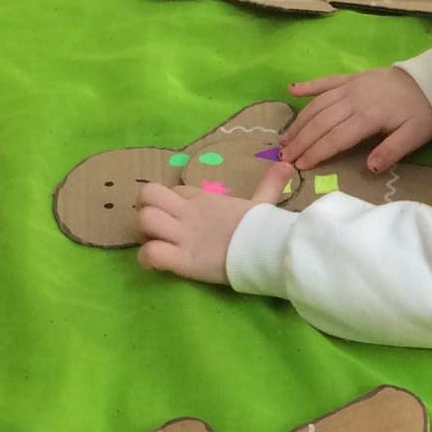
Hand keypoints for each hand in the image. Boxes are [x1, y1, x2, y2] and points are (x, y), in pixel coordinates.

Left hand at [136, 164, 293, 284]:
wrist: (269, 248)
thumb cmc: (263, 227)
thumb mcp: (262, 202)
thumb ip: (269, 185)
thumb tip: (286, 166)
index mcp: (204, 198)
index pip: (172, 191)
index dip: (169, 204)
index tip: (178, 218)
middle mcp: (188, 213)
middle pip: (148, 196)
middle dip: (147, 211)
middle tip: (158, 229)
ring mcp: (183, 235)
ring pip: (145, 220)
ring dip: (145, 235)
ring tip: (157, 245)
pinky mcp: (182, 259)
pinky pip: (150, 252)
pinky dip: (147, 259)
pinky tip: (156, 265)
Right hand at [282, 67, 431, 171]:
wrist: (431, 81)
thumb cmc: (422, 112)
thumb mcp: (414, 136)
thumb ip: (392, 152)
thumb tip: (371, 168)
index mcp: (368, 116)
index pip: (335, 137)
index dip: (317, 152)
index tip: (300, 165)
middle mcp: (354, 99)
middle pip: (320, 122)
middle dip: (300, 141)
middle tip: (284, 157)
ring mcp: (350, 86)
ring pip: (318, 104)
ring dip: (299, 121)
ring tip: (284, 139)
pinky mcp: (351, 77)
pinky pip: (325, 81)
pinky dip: (308, 85)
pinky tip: (291, 90)